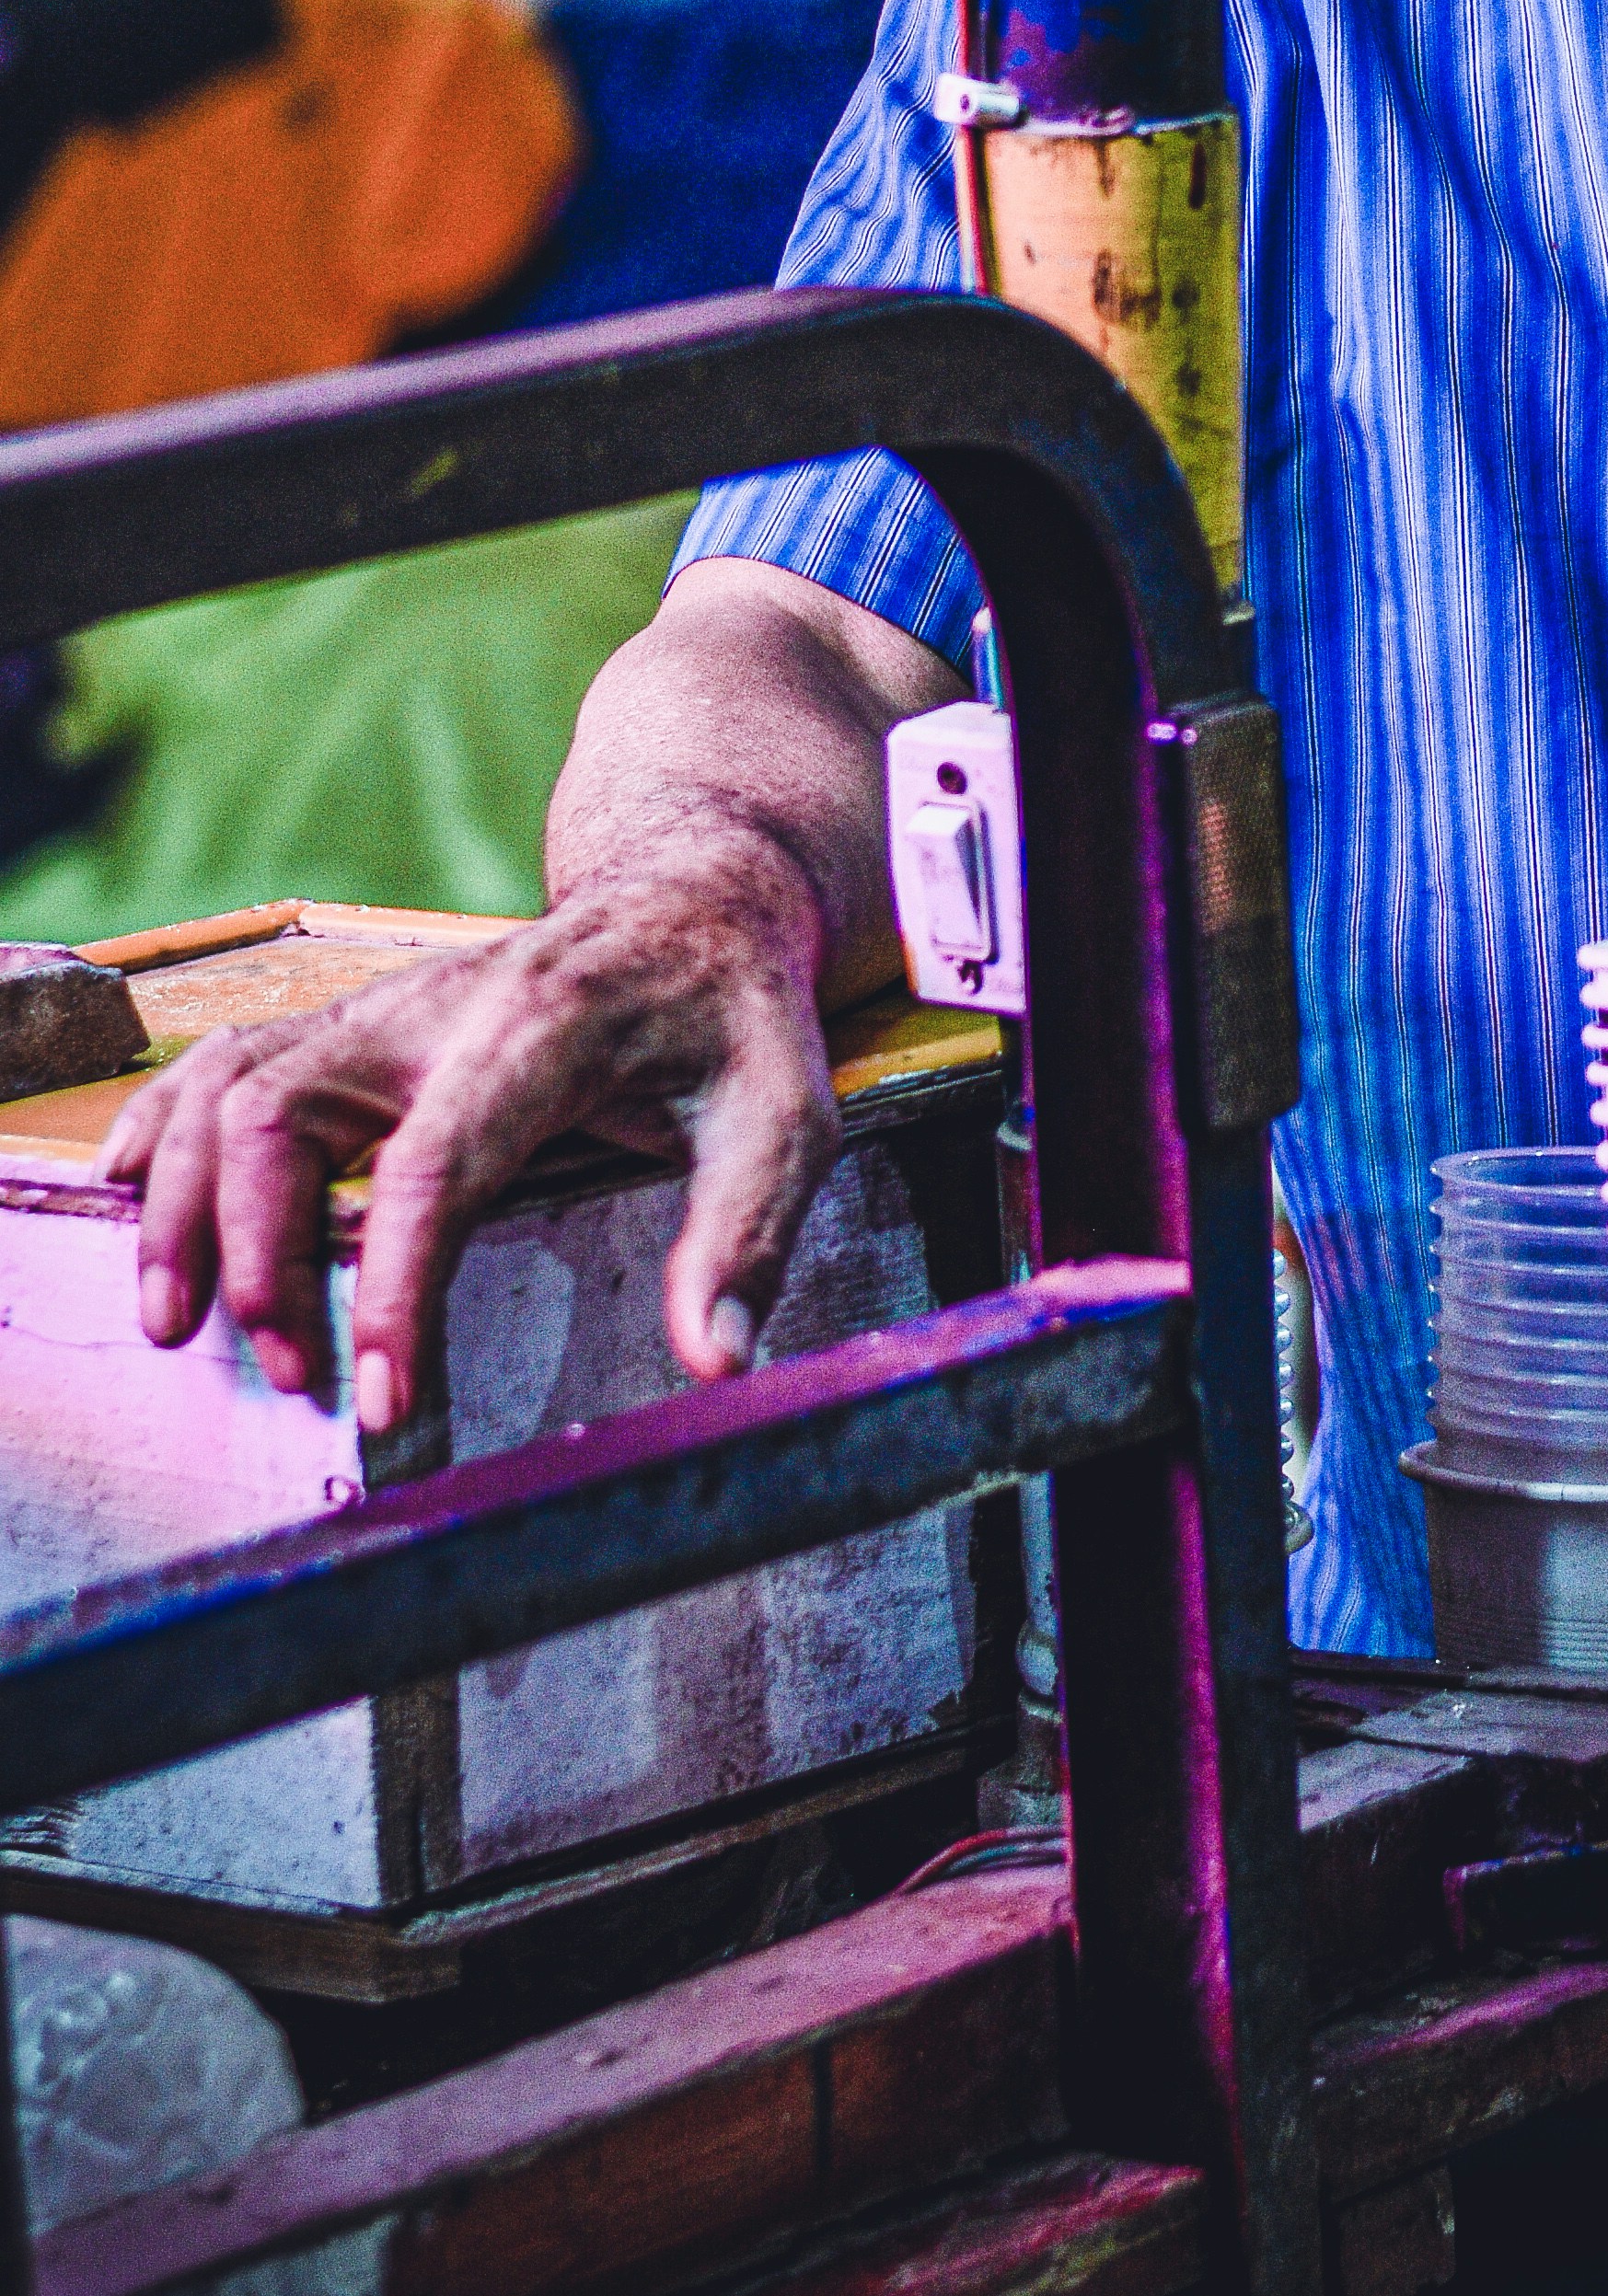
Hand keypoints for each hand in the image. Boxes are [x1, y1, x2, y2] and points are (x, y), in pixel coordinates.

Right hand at [98, 557, 950, 1427]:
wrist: (693, 895)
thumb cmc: (734, 1016)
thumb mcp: (786, 1113)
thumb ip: (747, 1235)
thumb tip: (713, 1363)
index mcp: (545, 1026)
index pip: (435, 1161)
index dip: (392, 1288)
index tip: (382, 1401)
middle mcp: (438, 1006)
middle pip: (285, 1114)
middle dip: (260, 1255)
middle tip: (294, 1375)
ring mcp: (381, 1008)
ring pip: (231, 1086)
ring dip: (187, 1206)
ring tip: (179, 1323)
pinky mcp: (353, 1021)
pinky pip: (226, 1058)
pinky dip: (166, 1123)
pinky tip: (133, 1192)